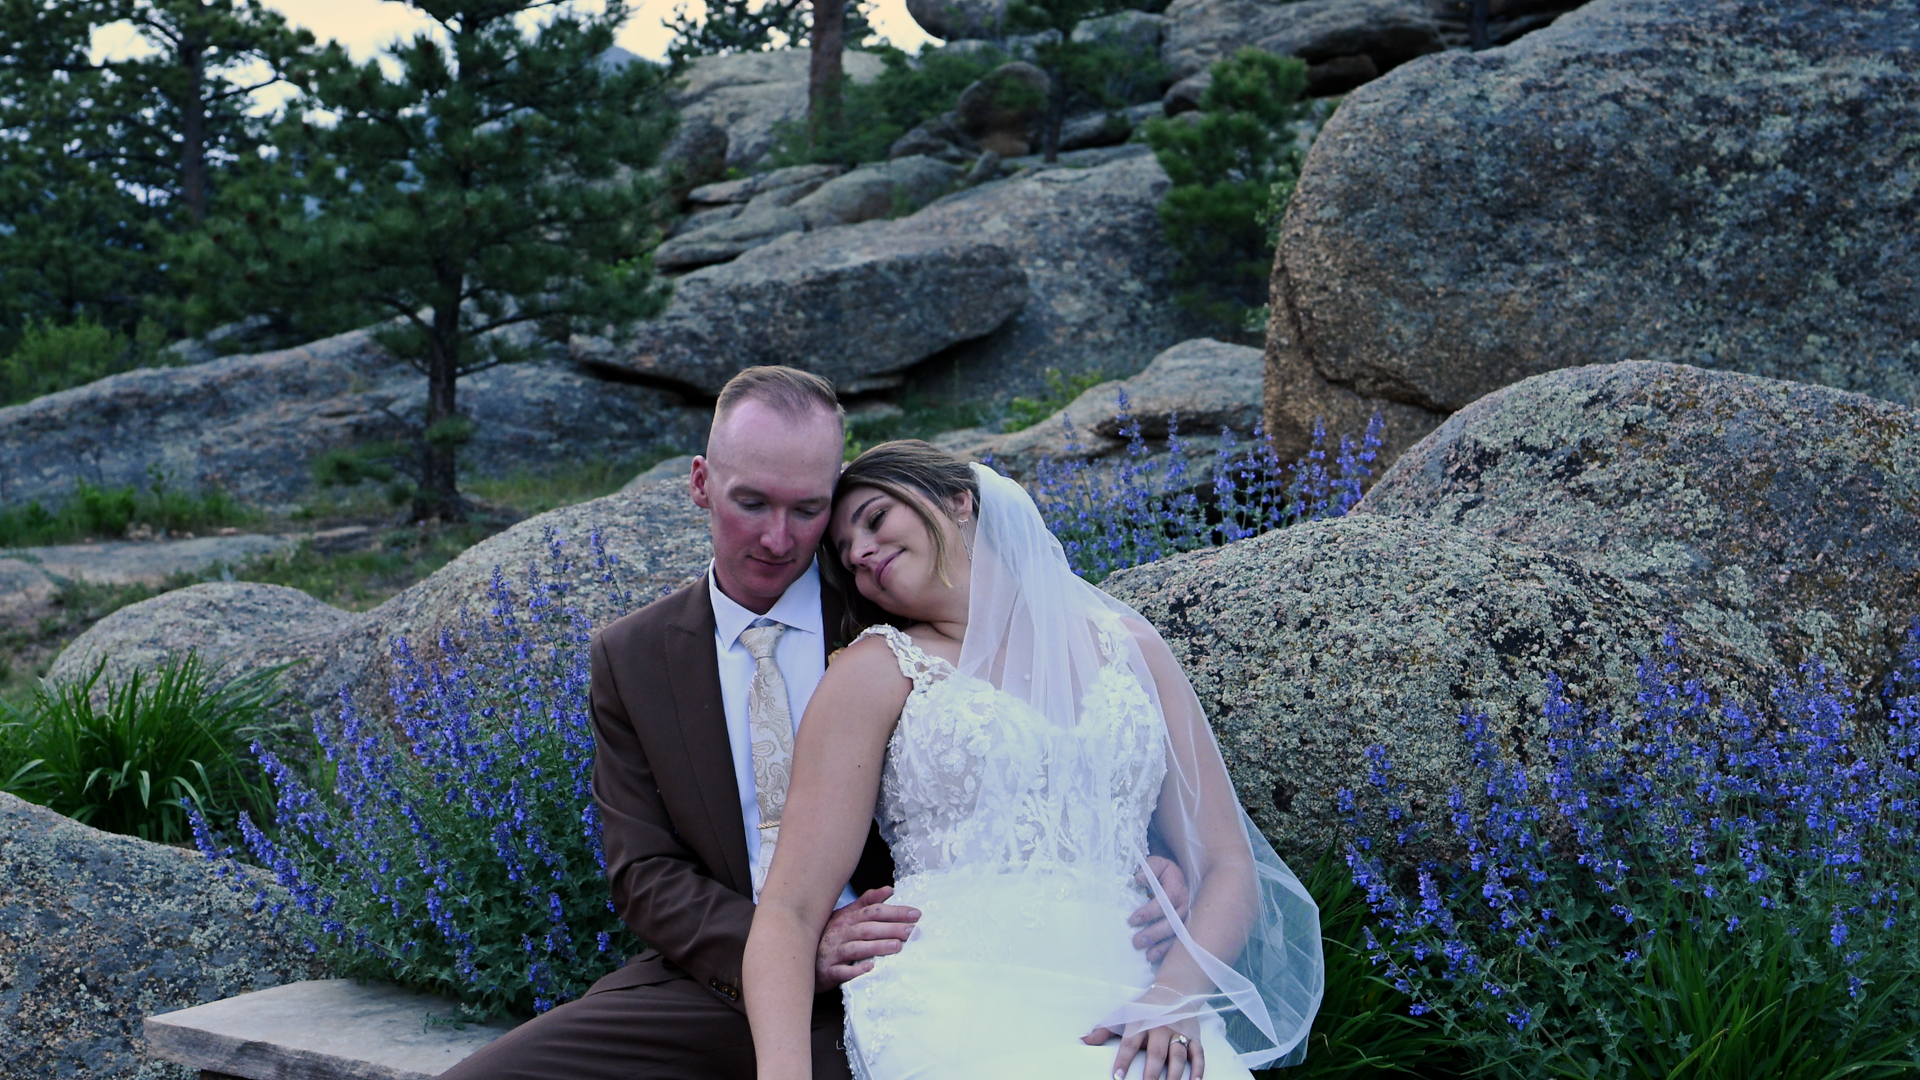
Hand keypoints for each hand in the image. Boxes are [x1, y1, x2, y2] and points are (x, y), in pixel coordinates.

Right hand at [814, 886, 920, 991]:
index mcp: (847, 918)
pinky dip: (855, 970)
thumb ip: (867, 902)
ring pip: (857, 947)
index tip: (917, 914)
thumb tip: (889, 889)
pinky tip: (870, 968)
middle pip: (869, 928)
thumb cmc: (828, 936)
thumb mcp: (845, 915)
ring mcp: (833, 951)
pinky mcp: (828, 970)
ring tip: (897, 947)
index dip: (895, 911)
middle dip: (892, 928)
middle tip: (913, 931)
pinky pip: (842, 971)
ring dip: (877, 946)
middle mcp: (841, 932)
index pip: (874, 911)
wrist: (801, 957)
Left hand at [1082, 1011, 1204, 1079]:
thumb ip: (1104, 1030)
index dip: (1123, 1060)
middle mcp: (1161, 1028)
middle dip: (1151, 1073)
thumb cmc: (1144, 1008)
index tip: (1117, 1077)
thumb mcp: (1123, 1015)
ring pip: (1178, 1055)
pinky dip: (1198, 1069)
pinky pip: (1198, 1054)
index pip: (1130, 1044)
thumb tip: (1084, 1041)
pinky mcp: (1194, 1037)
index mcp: (1141, 1023)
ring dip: (1174, 1075)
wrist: (1174, 991)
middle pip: (1156, 1053)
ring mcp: (1179, 1033)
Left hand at [1128, 856, 1190, 964]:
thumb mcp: (1156, 864)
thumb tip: (1139, 878)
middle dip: (1154, 933)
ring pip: (1176, 935)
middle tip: (1136, 941)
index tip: (1132, 920)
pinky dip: (1166, 951)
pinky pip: (1178, 942)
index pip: (1165, 901)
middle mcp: (1183, 905)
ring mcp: (1185, 918)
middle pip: (1171, 922)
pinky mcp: (1184, 928)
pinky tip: (1153, 957)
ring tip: (1146, 955)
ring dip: (1161, 946)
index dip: (1149, 912)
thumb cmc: (1163, 872)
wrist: (1177, 877)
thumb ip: (1149, 868)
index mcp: (1176, 889)